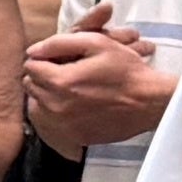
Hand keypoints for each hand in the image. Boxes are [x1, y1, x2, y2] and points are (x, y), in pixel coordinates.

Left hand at [18, 15, 162, 147]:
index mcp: (60, 82)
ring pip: (39, 105)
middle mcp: (56, 107)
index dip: (44, 59)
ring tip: (71, 87)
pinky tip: (77, 104)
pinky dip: (59, 113)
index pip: (30, 66)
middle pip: (32, 86)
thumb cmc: (125, 69)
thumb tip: (32, 51)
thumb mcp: (96, 43)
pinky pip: (53, 123)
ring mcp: (65, 126)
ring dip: (48, 94)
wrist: (150, 102)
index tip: (61, 59)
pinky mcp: (74, 137)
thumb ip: (59, 43)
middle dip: (44, 76)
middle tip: (66, 71)